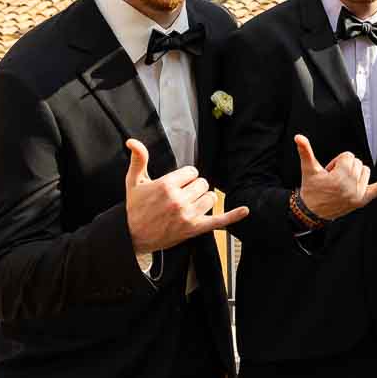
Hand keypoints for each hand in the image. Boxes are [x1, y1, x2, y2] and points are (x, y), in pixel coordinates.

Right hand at [125, 138, 248, 253]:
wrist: (132, 236)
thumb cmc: (135, 208)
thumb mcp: (134, 182)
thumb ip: (139, 159)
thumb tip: (133, 141)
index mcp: (166, 185)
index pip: (192, 171)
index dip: (186, 177)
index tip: (176, 184)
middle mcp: (179, 200)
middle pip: (203, 184)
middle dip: (194, 188)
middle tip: (180, 196)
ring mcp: (188, 215)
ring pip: (211, 198)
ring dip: (203, 200)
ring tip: (188, 205)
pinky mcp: (194, 228)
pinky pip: (219, 221)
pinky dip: (233, 216)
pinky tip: (245, 210)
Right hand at [297, 135, 376, 220]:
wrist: (312, 212)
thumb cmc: (310, 188)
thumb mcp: (308, 169)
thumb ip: (305, 151)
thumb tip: (298, 136)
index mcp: (339, 178)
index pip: (348, 156)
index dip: (337, 161)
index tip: (329, 172)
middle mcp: (351, 187)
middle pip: (357, 162)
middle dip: (345, 167)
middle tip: (333, 179)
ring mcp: (358, 195)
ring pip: (365, 171)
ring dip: (355, 173)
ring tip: (341, 183)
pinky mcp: (363, 201)